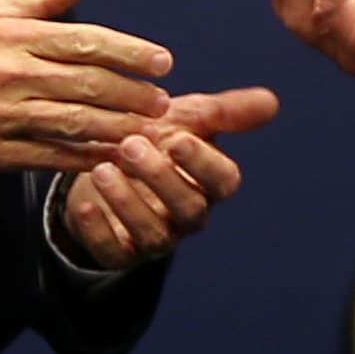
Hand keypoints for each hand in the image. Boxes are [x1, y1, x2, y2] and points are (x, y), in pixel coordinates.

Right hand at [0, 0, 171, 175]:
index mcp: (11, 36)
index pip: (84, 40)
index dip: (128, 51)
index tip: (161, 61)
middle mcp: (10, 72)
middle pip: (88, 82)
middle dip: (134, 94)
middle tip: (165, 101)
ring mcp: (2, 114)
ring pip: (76, 120)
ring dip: (119, 128)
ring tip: (151, 131)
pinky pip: (51, 156)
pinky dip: (85, 158)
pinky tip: (112, 158)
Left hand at [60, 85, 279, 268]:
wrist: (106, 167)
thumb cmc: (155, 141)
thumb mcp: (186, 120)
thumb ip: (224, 113)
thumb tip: (271, 101)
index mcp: (209, 183)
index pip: (222, 181)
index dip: (204, 164)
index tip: (180, 139)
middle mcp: (188, 214)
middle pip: (189, 208)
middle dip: (161, 178)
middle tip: (131, 145)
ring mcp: (156, 237)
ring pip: (155, 233)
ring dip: (128, 202)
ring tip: (101, 169)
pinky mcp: (121, 253)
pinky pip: (114, 251)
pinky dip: (98, 231)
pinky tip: (83, 206)